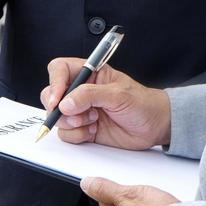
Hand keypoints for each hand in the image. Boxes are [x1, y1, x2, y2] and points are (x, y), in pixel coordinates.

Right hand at [41, 59, 171, 150]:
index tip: (57, 99)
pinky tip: (94, 131)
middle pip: (50, 95)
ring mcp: (80, 111)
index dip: (54, 83)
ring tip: (93, 120)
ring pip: (57, 118)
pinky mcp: (82, 129)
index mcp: (90, 74)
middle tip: (76, 113)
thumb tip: (65, 103)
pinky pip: (66, 134)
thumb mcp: (118, 94)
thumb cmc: (143, 104)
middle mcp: (81, 92)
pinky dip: (78, 135)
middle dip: (59, 108)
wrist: (155, 127)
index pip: (60, 70)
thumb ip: (89, 95)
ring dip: (73, 123)